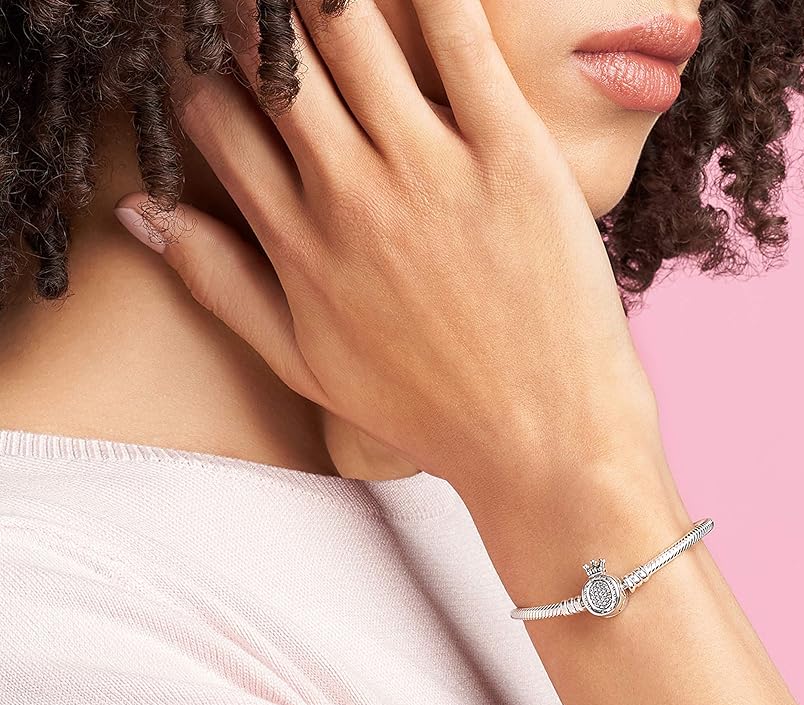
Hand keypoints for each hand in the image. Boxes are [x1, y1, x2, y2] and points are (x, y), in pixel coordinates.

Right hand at [114, 0, 662, 498]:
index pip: (216, 116)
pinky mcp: (511, 153)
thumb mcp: (306, 366)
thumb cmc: (430, 411)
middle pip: (270, 58)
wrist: (544, 440)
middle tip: (269, 12)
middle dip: (255, 16)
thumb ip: (220, 285)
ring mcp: (430, 170)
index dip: (206, 69)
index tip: (226, 58)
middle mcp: (350, 195)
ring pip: (346, 25)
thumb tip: (138, 211)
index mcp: (297, 242)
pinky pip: (458, 33)